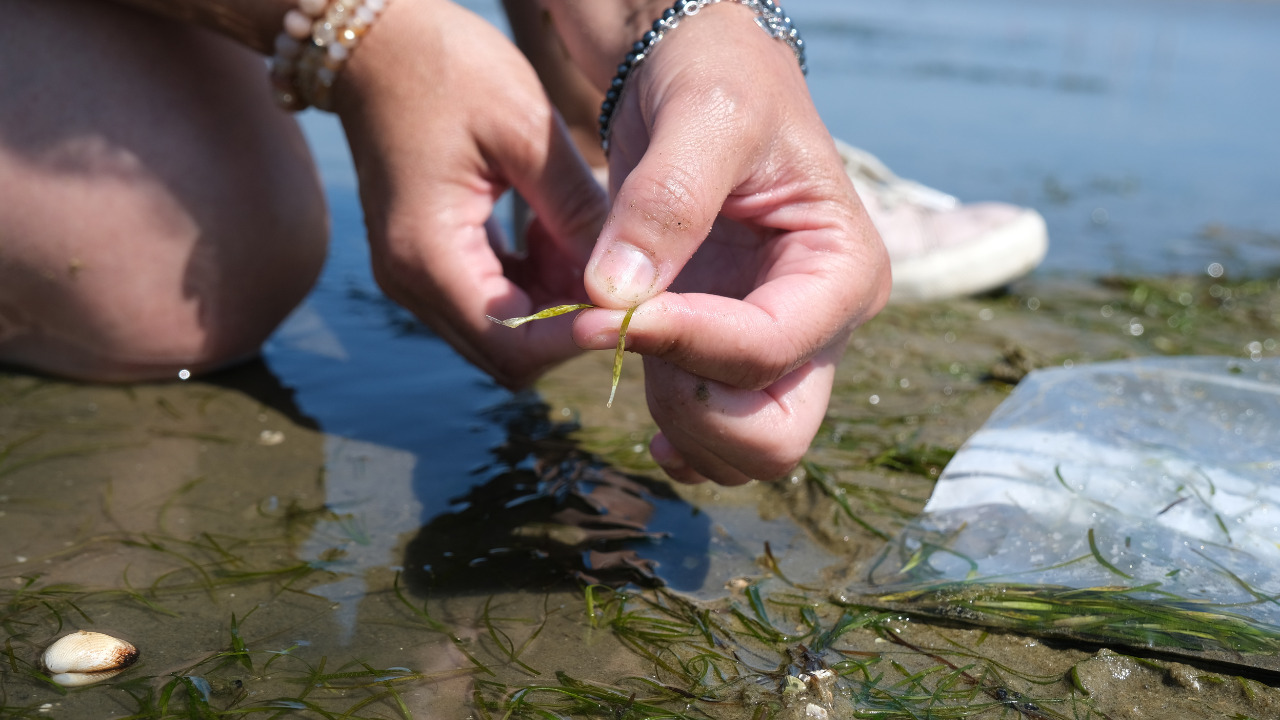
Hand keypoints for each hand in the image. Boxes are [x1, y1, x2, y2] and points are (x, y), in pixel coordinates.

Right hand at [334, 0, 607, 387]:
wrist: (375, 41)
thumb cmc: (445, 67)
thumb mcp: (524, 130)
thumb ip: (574, 209)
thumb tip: (626, 277)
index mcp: (428, 254)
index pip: (513, 344)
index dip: (576, 336)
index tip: (634, 307)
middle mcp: (412, 281)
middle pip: (508, 354)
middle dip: (569, 323)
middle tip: (621, 273)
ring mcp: (415, 276)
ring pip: (504, 332)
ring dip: (554, 302)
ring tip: (581, 236)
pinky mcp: (428, 261)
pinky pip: (492, 301)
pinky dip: (533, 283)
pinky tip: (552, 230)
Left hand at [571, 3, 891, 484]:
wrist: (698, 75)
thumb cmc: (716, 80)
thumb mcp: (700, 117)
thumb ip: (664, 204)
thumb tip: (615, 300)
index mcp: (842, 270)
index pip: (766, 351)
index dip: (680, 343)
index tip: (599, 311)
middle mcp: (824, 323)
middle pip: (773, 436)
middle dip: (688, 404)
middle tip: (628, 332)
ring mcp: (784, 349)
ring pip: (743, 452)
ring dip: (672, 413)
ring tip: (629, 330)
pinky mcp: (739, 357)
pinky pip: (720, 440)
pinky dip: (678, 433)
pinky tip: (642, 385)